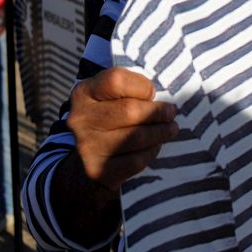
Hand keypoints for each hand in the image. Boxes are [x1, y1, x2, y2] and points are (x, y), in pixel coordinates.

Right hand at [66, 67, 178, 193]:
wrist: (83, 163)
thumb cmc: (106, 119)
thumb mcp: (108, 98)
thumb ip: (129, 89)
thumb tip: (164, 94)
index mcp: (83, 93)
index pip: (116, 80)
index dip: (141, 85)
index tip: (151, 93)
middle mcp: (80, 119)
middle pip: (130, 110)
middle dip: (157, 112)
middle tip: (170, 113)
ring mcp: (87, 146)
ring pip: (136, 136)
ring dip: (160, 132)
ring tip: (171, 129)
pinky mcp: (98, 171)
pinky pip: (136, 160)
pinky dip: (151, 152)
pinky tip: (155, 146)